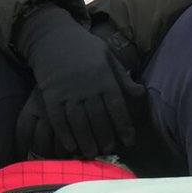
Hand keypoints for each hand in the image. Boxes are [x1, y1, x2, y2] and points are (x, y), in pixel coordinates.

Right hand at [16, 6, 144, 158]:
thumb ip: (122, 78)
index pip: (117, 105)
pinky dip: (65, 134)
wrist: (54, 38)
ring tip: (92, 154)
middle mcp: (87, 86)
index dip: (124, 125)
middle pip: (98, 116)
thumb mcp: (108, 57)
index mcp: (104, 76)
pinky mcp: (50, 95)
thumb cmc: (85, 49)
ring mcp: (68, 91)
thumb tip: (140, 93)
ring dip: (86, 139)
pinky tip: (70, 145)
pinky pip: (58, 119)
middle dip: (105, 136)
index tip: (130, 141)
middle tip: (110, 151)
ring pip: (78, 121)